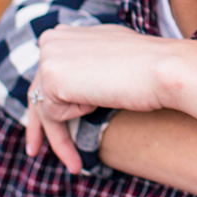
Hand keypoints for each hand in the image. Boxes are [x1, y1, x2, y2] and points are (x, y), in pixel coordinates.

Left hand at [24, 25, 177, 172]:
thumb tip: (76, 82)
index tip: (43, 127)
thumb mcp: (111, 58)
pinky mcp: (52, 76)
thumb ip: (88, 64)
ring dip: (62, 136)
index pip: (47, 74)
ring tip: (75, 163)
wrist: (163, 68)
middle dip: (39, 127)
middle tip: (33, 152)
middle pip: (38, 93)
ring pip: (44, 108)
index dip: (49, 102)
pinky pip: (55, 114)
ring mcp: (49, 56)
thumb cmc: (149, 66)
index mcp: (67, 33)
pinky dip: (78, 117)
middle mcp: (53, 39)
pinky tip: (100, 100)